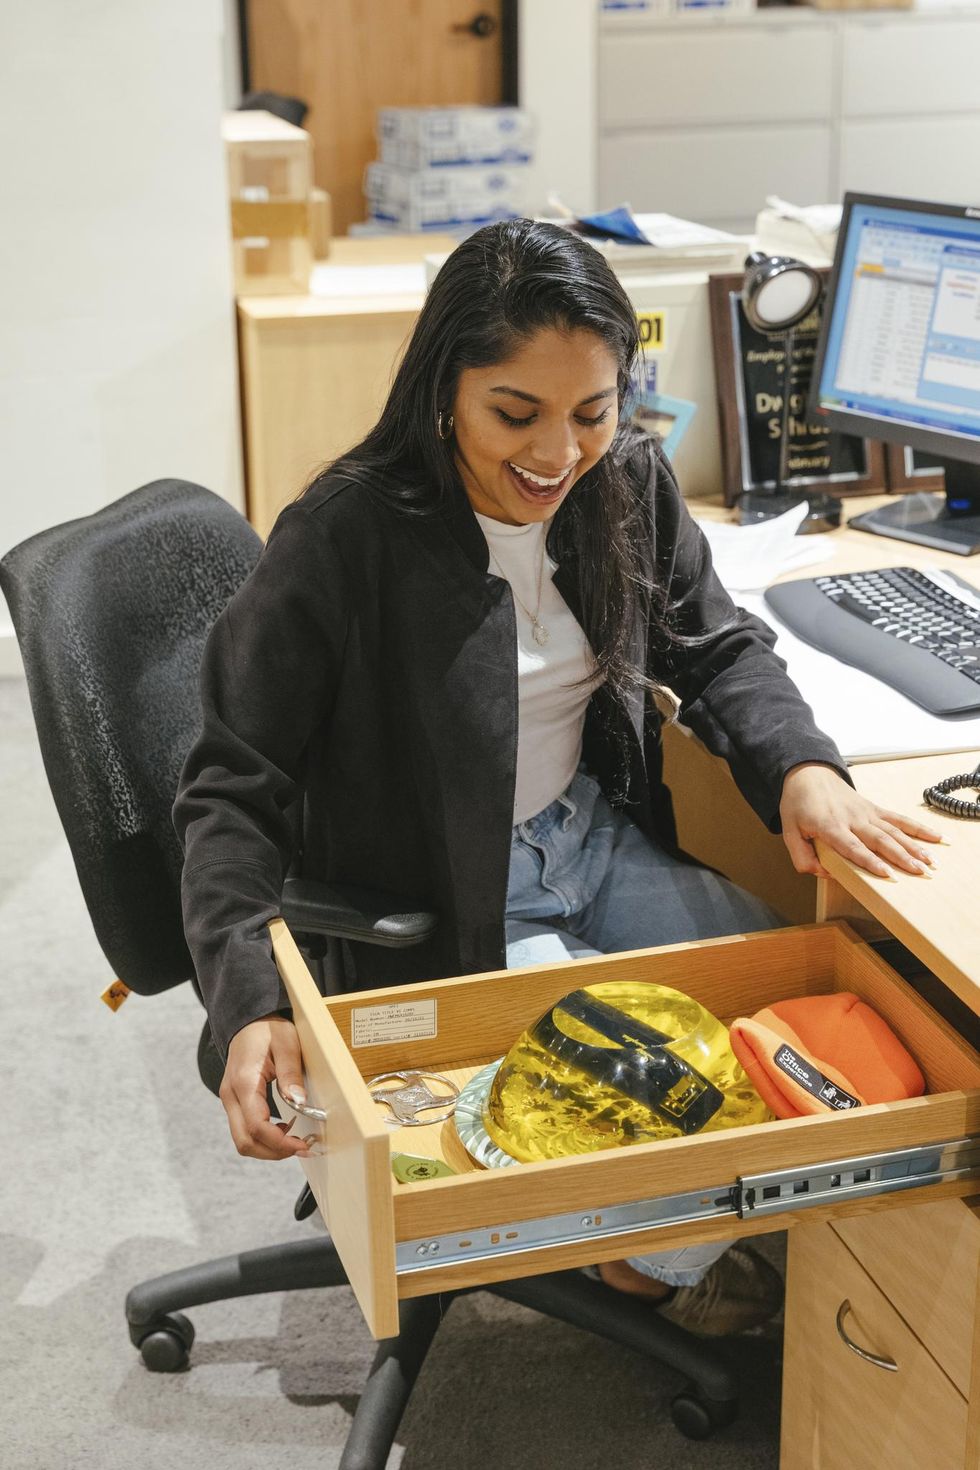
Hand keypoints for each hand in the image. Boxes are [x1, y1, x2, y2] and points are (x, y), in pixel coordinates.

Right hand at [220, 1014, 311, 1159]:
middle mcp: (231, 1095)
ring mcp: (230, 1100)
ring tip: (295, 1140)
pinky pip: (245, 1130)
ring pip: (243, 1140)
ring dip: (268, 1147)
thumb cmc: (268, 1029)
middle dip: (274, 1152)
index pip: (256, 1126)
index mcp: (244, 1082)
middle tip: (302, 1147)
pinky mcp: (235, 1102)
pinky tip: (283, 1129)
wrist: (248, 1020)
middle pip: (245, 1142)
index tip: (302, 1145)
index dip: (280, 1143)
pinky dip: (263, 1137)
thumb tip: (299, 1103)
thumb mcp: (287, 1043)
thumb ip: (291, 1073)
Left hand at [779, 762, 942, 880]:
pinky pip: (898, 819)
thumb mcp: (790, 832)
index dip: (869, 860)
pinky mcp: (874, 809)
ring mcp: (866, 813)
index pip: (852, 846)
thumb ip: (802, 856)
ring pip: (894, 830)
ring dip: (913, 846)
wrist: (808, 773)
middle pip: (879, 839)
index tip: (886, 873)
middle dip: (900, 856)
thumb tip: (824, 873)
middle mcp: (852, 818)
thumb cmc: (798, 804)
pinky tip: (935, 838)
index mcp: (829, 825)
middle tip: (918, 872)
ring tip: (930, 861)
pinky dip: (917, 828)